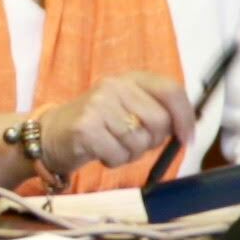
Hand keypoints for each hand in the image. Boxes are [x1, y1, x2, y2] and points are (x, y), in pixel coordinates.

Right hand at [41, 70, 192, 178]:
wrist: (51, 134)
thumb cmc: (99, 126)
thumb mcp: (128, 108)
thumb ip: (157, 113)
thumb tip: (187, 132)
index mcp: (131, 78)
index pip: (171, 91)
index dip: (185, 117)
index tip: (187, 138)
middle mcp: (114, 85)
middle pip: (159, 120)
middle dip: (153, 141)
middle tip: (136, 144)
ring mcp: (98, 105)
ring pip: (139, 140)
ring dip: (131, 153)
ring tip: (114, 147)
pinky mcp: (85, 127)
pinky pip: (119, 154)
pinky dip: (114, 161)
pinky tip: (101, 153)